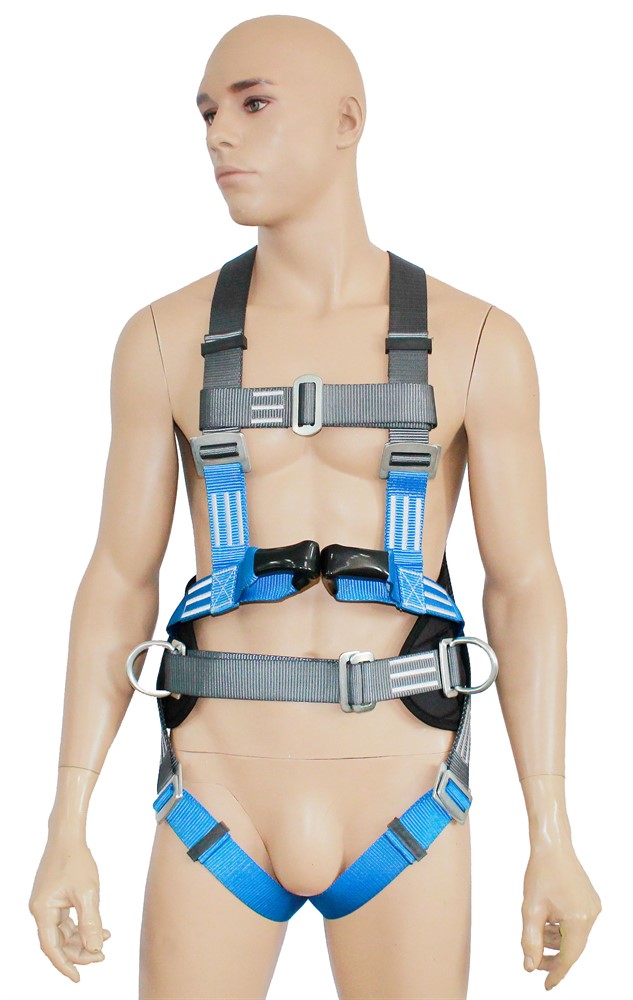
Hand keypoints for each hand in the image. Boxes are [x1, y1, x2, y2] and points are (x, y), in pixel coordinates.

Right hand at [29, 838, 110, 981]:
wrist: (68, 836)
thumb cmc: (76, 860)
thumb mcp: (88, 893)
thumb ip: (91, 922)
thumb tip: (94, 949)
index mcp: (43, 910)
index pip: (52, 947)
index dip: (65, 965)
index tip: (78, 978)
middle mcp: (40, 910)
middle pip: (58, 942)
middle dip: (80, 951)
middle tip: (102, 956)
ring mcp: (46, 904)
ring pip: (64, 932)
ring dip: (83, 939)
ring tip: (106, 941)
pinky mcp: (54, 898)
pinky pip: (67, 921)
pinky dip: (82, 926)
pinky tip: (101, 929)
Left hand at [521, 841, 600, 989]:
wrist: (552, 845)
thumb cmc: (541, 873)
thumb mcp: (530, 909)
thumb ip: (530, 940)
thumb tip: (529, 965)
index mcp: (578, 920)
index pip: (569, 957)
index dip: (556, 973)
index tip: (546, 986)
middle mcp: (591, 916)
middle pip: (572, 947)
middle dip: (553, 955)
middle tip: (534, 961)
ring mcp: (593, 908)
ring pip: (573, 935)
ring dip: (555, 939)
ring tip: (537, 932)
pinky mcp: (590, 900)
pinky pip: (576, 923)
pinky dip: (561, 927)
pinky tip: (547, 920)